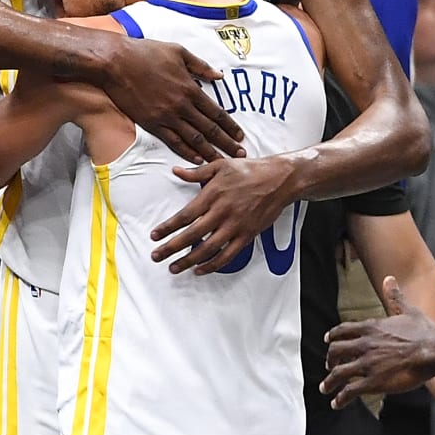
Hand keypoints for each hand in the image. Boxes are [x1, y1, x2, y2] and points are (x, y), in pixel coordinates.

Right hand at [94, 35, 243, 163]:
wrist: (117, 62)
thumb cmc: (147, 53)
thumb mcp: (178, 51)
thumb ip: (200, 66)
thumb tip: (219, 76)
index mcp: (190, 88)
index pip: (217, 112)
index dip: (230, 126)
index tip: (240, 135)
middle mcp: (182, 106)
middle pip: (210, 129)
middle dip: (227, 143)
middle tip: (240, 154)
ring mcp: (167, 117)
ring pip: (194, 139)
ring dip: (210, 152)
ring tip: (222, 161)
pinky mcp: (151, 123)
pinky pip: (173, 141)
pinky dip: (186, 151)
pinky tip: (197, 158)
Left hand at [151, 155, 295, 273]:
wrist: (280, 179)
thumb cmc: (250, 170)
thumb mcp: (220, 165)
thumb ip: (196, 172)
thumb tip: (176, 172)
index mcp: (213, 195)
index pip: (185, 215)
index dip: (168, 227)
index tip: (155, 236)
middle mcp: (222, 212)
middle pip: (192, 235)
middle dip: (171, 248)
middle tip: (156, 256)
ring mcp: (235, 226)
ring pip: (208, 249)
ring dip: (189, 260)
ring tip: (174, 268)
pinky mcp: (247, 235)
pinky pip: (228, 255)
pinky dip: (213, 265)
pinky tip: (200, 269)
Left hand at [322, 277, 434, 405]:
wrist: (432, 351)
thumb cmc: (424, 333)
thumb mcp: (408, 310)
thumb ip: (395, 296)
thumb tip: (389, 279)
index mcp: (371, 328)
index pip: (343, 331)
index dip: (333, 336)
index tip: (328, 341)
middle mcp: (364, 345)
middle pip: (335, 351)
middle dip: (330, 360)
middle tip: (329, 366)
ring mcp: (367, 364)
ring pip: (338, 373)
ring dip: (329, 382)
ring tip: (324, 388)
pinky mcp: (373, 382)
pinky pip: (350, 391)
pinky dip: (340, 398)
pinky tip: (337, 403)